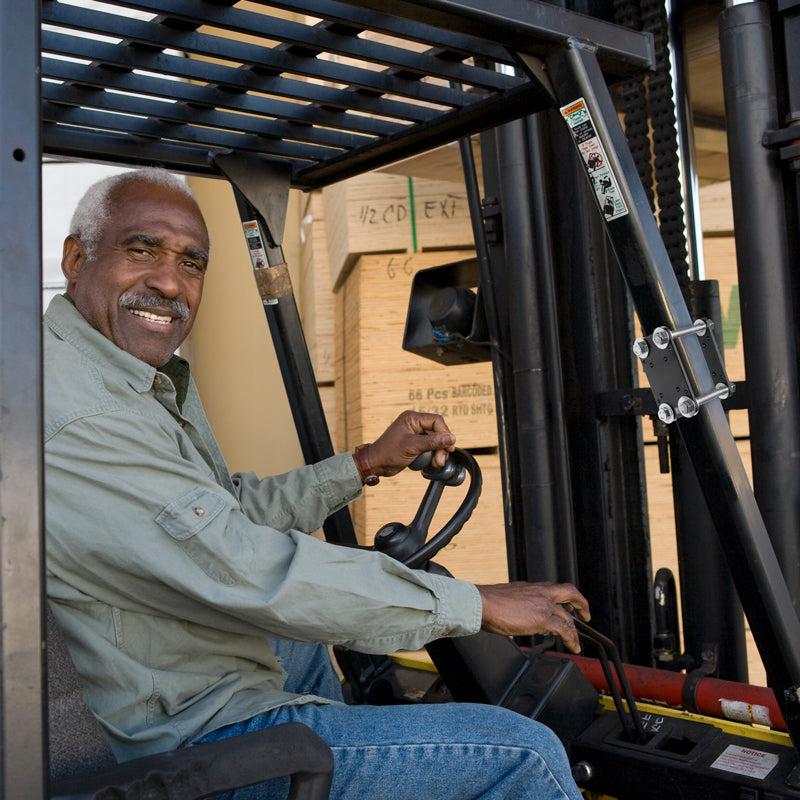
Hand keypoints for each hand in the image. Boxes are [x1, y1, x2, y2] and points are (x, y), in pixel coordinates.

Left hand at [362, 411, 455, 477]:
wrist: (375, 464)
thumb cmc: (388, 453)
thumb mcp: (412, 447)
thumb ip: (433, 442)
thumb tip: (451, 438)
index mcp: (412, 418)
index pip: (436, 421)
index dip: (445, 433)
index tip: (448, 448)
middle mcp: (414, 423)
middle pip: (438, 431)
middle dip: (441, 446)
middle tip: (441, 459)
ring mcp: (415, 433)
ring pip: (436, 440)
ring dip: (439, 451)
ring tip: (437, 463)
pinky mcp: (415, 443)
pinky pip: (430, 446)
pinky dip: (433, 454)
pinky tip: (432, 462)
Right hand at [476, 581, 590, 653]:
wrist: (482, 603)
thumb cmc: (488, 603)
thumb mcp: (509, 600)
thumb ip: (521, 606)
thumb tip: (526, 618)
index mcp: (531, 587)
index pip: (555, 589)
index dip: (566, 596)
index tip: (570, 603)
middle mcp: (540, 592)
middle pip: (570, 593)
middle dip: (581, 604)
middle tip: (586, 615)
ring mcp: (543, 604)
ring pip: (567, 616)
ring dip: (574, 631)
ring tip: (576, 643)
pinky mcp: (542, 618)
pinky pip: (564, 629)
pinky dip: (571, 639)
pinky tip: (572, 646)